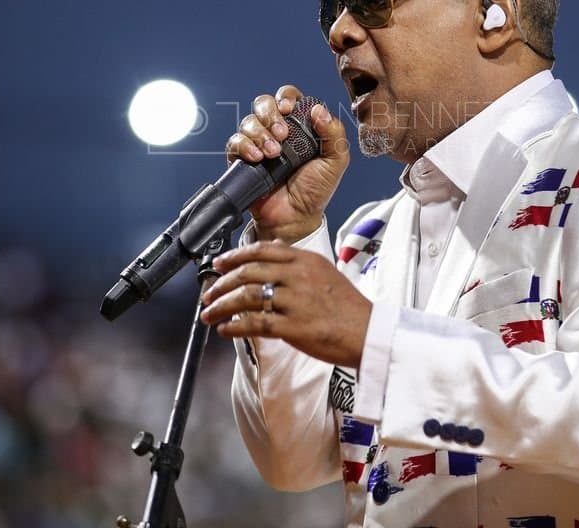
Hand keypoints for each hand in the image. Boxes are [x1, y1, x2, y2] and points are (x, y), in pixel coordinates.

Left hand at [200, 241, 370, 368]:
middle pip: (249, 272)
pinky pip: (256, 324)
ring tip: (209, 314)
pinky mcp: (295, 327)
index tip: (218, 264)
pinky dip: (236, 326)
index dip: (235, 256)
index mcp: (306, 260)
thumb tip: (275, 246)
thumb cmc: (348, 306)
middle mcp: (299, 276)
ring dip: (222, 306)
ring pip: (247, 297)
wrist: (370, 333)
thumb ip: (298, 261)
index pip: (262, 250)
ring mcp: (296, 301)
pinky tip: (225, 330)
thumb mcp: (325, 272)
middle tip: (208, 293)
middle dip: (222, 283)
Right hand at [226, 85, 349, 243]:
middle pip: (263, 104)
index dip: (285, 98)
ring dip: (260, 133)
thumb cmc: (315, 190)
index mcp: (300, 125)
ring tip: (273, 153)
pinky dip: (244, 145)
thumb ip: (334, 134)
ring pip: (248, 121)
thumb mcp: (335, 161)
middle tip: (282, 135)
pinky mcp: (242, 158)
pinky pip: (235, 141)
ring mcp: (258, 143)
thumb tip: (318, 110)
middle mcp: (277, 130)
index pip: (288, 98)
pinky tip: (257, 157)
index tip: (289, 109)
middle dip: (270, 114)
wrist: (295, 217)